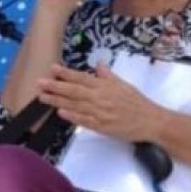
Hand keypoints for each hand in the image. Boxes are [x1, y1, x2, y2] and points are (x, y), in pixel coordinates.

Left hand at [37, 62, 164, 142]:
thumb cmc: (137, 103)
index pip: (82, 78)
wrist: (150, 121)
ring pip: (75, 105)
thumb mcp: (124, 85)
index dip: (66, 73)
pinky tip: (60, 113)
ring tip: (43, 97)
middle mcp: (101, 98)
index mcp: (106, 86)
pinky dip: (72, 116)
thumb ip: (109, 76)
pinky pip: (84, 121)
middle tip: (40, 82)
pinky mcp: (102, 127)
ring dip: (58, 101)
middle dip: (55, 86)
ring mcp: (100, 113)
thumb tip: (99, 64)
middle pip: (74, 91)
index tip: (52, 68)